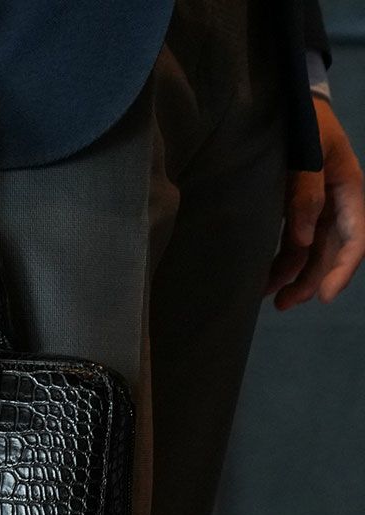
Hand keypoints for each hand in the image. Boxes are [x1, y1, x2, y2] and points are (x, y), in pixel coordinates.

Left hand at [265, 97, 364, 309]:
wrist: (285, 104)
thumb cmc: (303, 123)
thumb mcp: (308, 152)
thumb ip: (306, 192)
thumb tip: (301, 240)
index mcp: (349, 190)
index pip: (353, 240)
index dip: (340, 271)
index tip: (324, 297)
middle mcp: (336, 205)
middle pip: (329, 254)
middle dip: (309, 282)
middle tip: (283, 305)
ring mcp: (316, 210)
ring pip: (309, 254)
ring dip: (292, 278)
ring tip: (269, 298)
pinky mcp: (294, 211)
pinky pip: (292, 244)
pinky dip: (281, 262)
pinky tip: (266, 279)